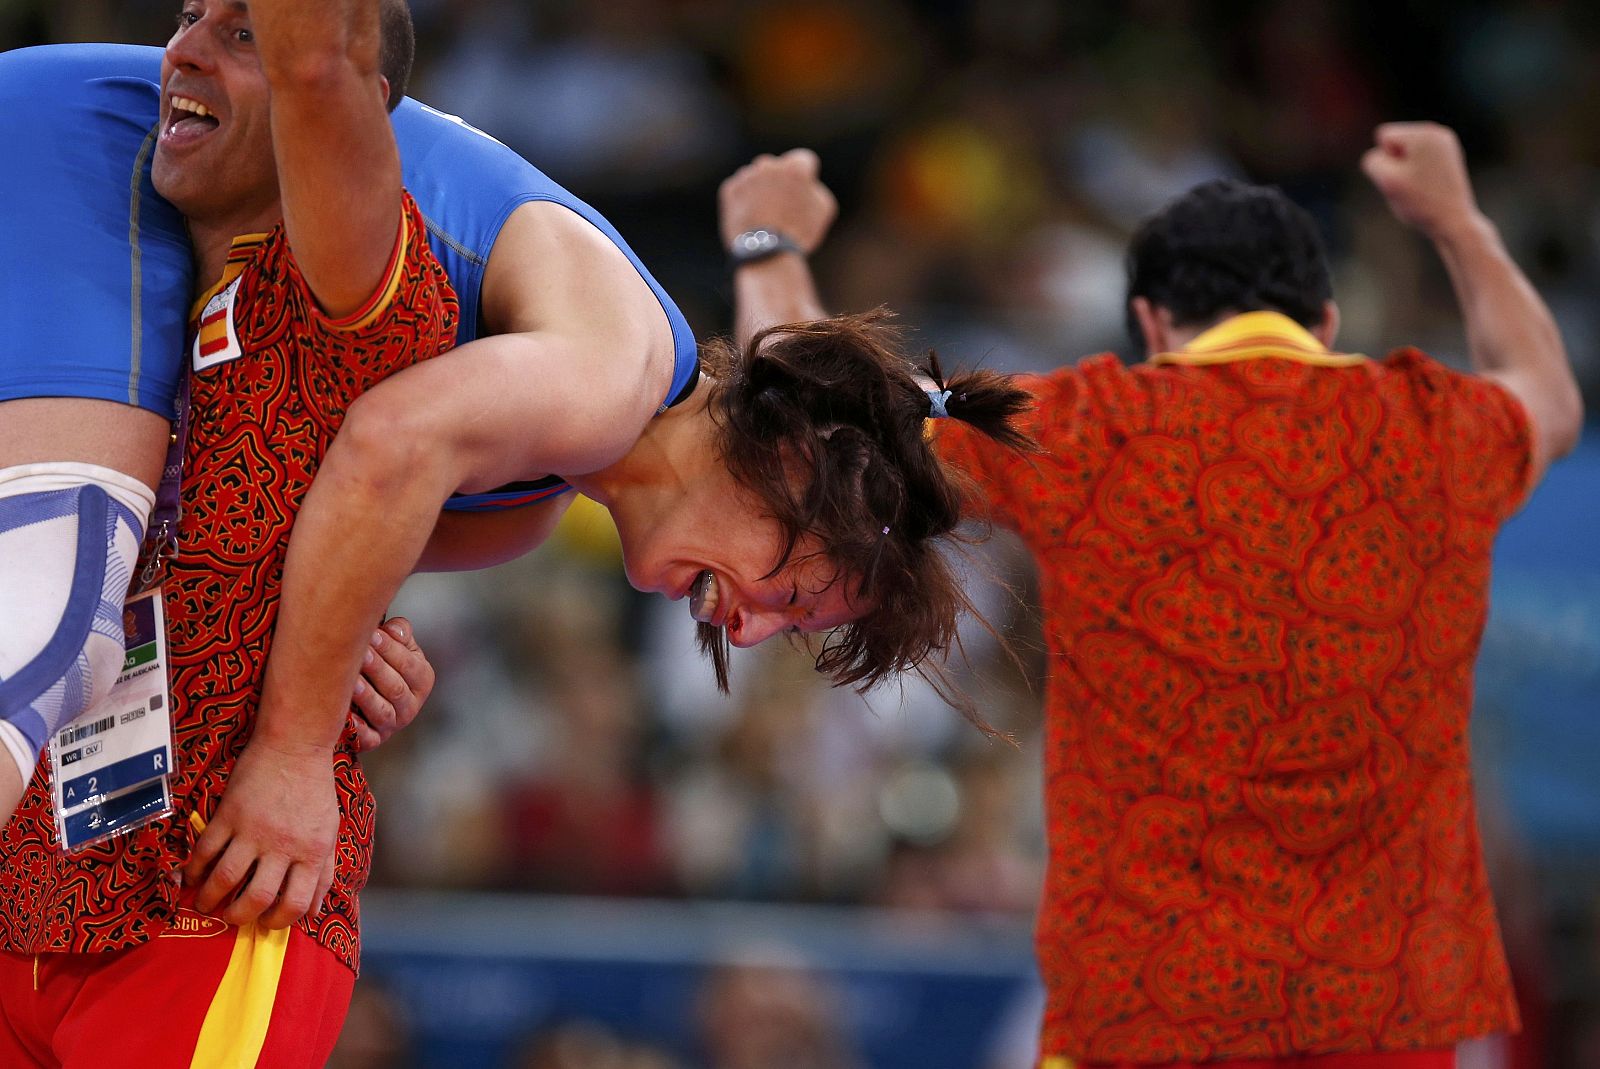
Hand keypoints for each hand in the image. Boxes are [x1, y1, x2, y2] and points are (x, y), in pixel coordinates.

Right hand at [183, 737, 337, 928]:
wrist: (295, 746)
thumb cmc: (315, 791)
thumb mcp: (330, 831)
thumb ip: (323, 872)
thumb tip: (314, 913)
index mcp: (312, 852)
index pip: (296, 903)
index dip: (279, 921)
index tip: (266, 922)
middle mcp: (283, 846)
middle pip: (257, 898)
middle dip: (240, 916)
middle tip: (231, 917)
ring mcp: (253, 830)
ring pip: (225, 879)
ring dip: (210, 899)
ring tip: (205, 904)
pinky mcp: (228, 814)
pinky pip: (205, 851)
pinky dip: (194, 870)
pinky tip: (191, 877)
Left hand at [349, 616, 433, 750]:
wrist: (365, 699)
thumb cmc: (382, 665)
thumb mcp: (399, 648)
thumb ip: (399, 633)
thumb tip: (393, 629)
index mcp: (422, 679)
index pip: (409, 664)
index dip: (391, 649)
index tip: (372, 634)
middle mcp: (410, 705)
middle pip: (395, 688)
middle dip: (377, 669)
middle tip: (359, 653)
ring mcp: (393, 724)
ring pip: (383, 711)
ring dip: (367, 697)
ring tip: (352, 681)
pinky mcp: (374, 740)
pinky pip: (368, 737)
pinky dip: (358, 728)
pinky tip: (347, 715)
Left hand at [719, 149, 837, 254]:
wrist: (765, 253)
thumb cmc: (799, 231)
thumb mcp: (823, 209)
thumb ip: (814, 187)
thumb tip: (805, 183)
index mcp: (794, 166)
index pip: (803, 161)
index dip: (805, 178)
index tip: (801, 192)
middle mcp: (768, 164)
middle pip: (777, 168)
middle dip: (780, 182)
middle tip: (783, 207)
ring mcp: (746, 176)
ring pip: (757, 178)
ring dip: (762, 190)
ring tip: (766, 217)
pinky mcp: (729, 189)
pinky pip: (740, 190)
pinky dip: (745, 201)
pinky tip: (753, 219)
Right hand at [1361, 122, 1481, 238]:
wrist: (1453, 221)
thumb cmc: (1419, 202)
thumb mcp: (1386, 180)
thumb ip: (1373, 160)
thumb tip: (1382, 154)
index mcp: (1424, 133)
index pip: (1383, 135)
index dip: (1386, 160)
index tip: (1404, 176)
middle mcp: (1437, 132)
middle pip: (1395, 141)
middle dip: (1396, 162)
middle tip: (1413, 183)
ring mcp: (1446, 143)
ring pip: (1406, 151)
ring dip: (1406, 168)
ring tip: (1421, 185)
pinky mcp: (1449, 156)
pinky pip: (1418, 158)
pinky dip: (1418, 171)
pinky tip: (1429, 185)